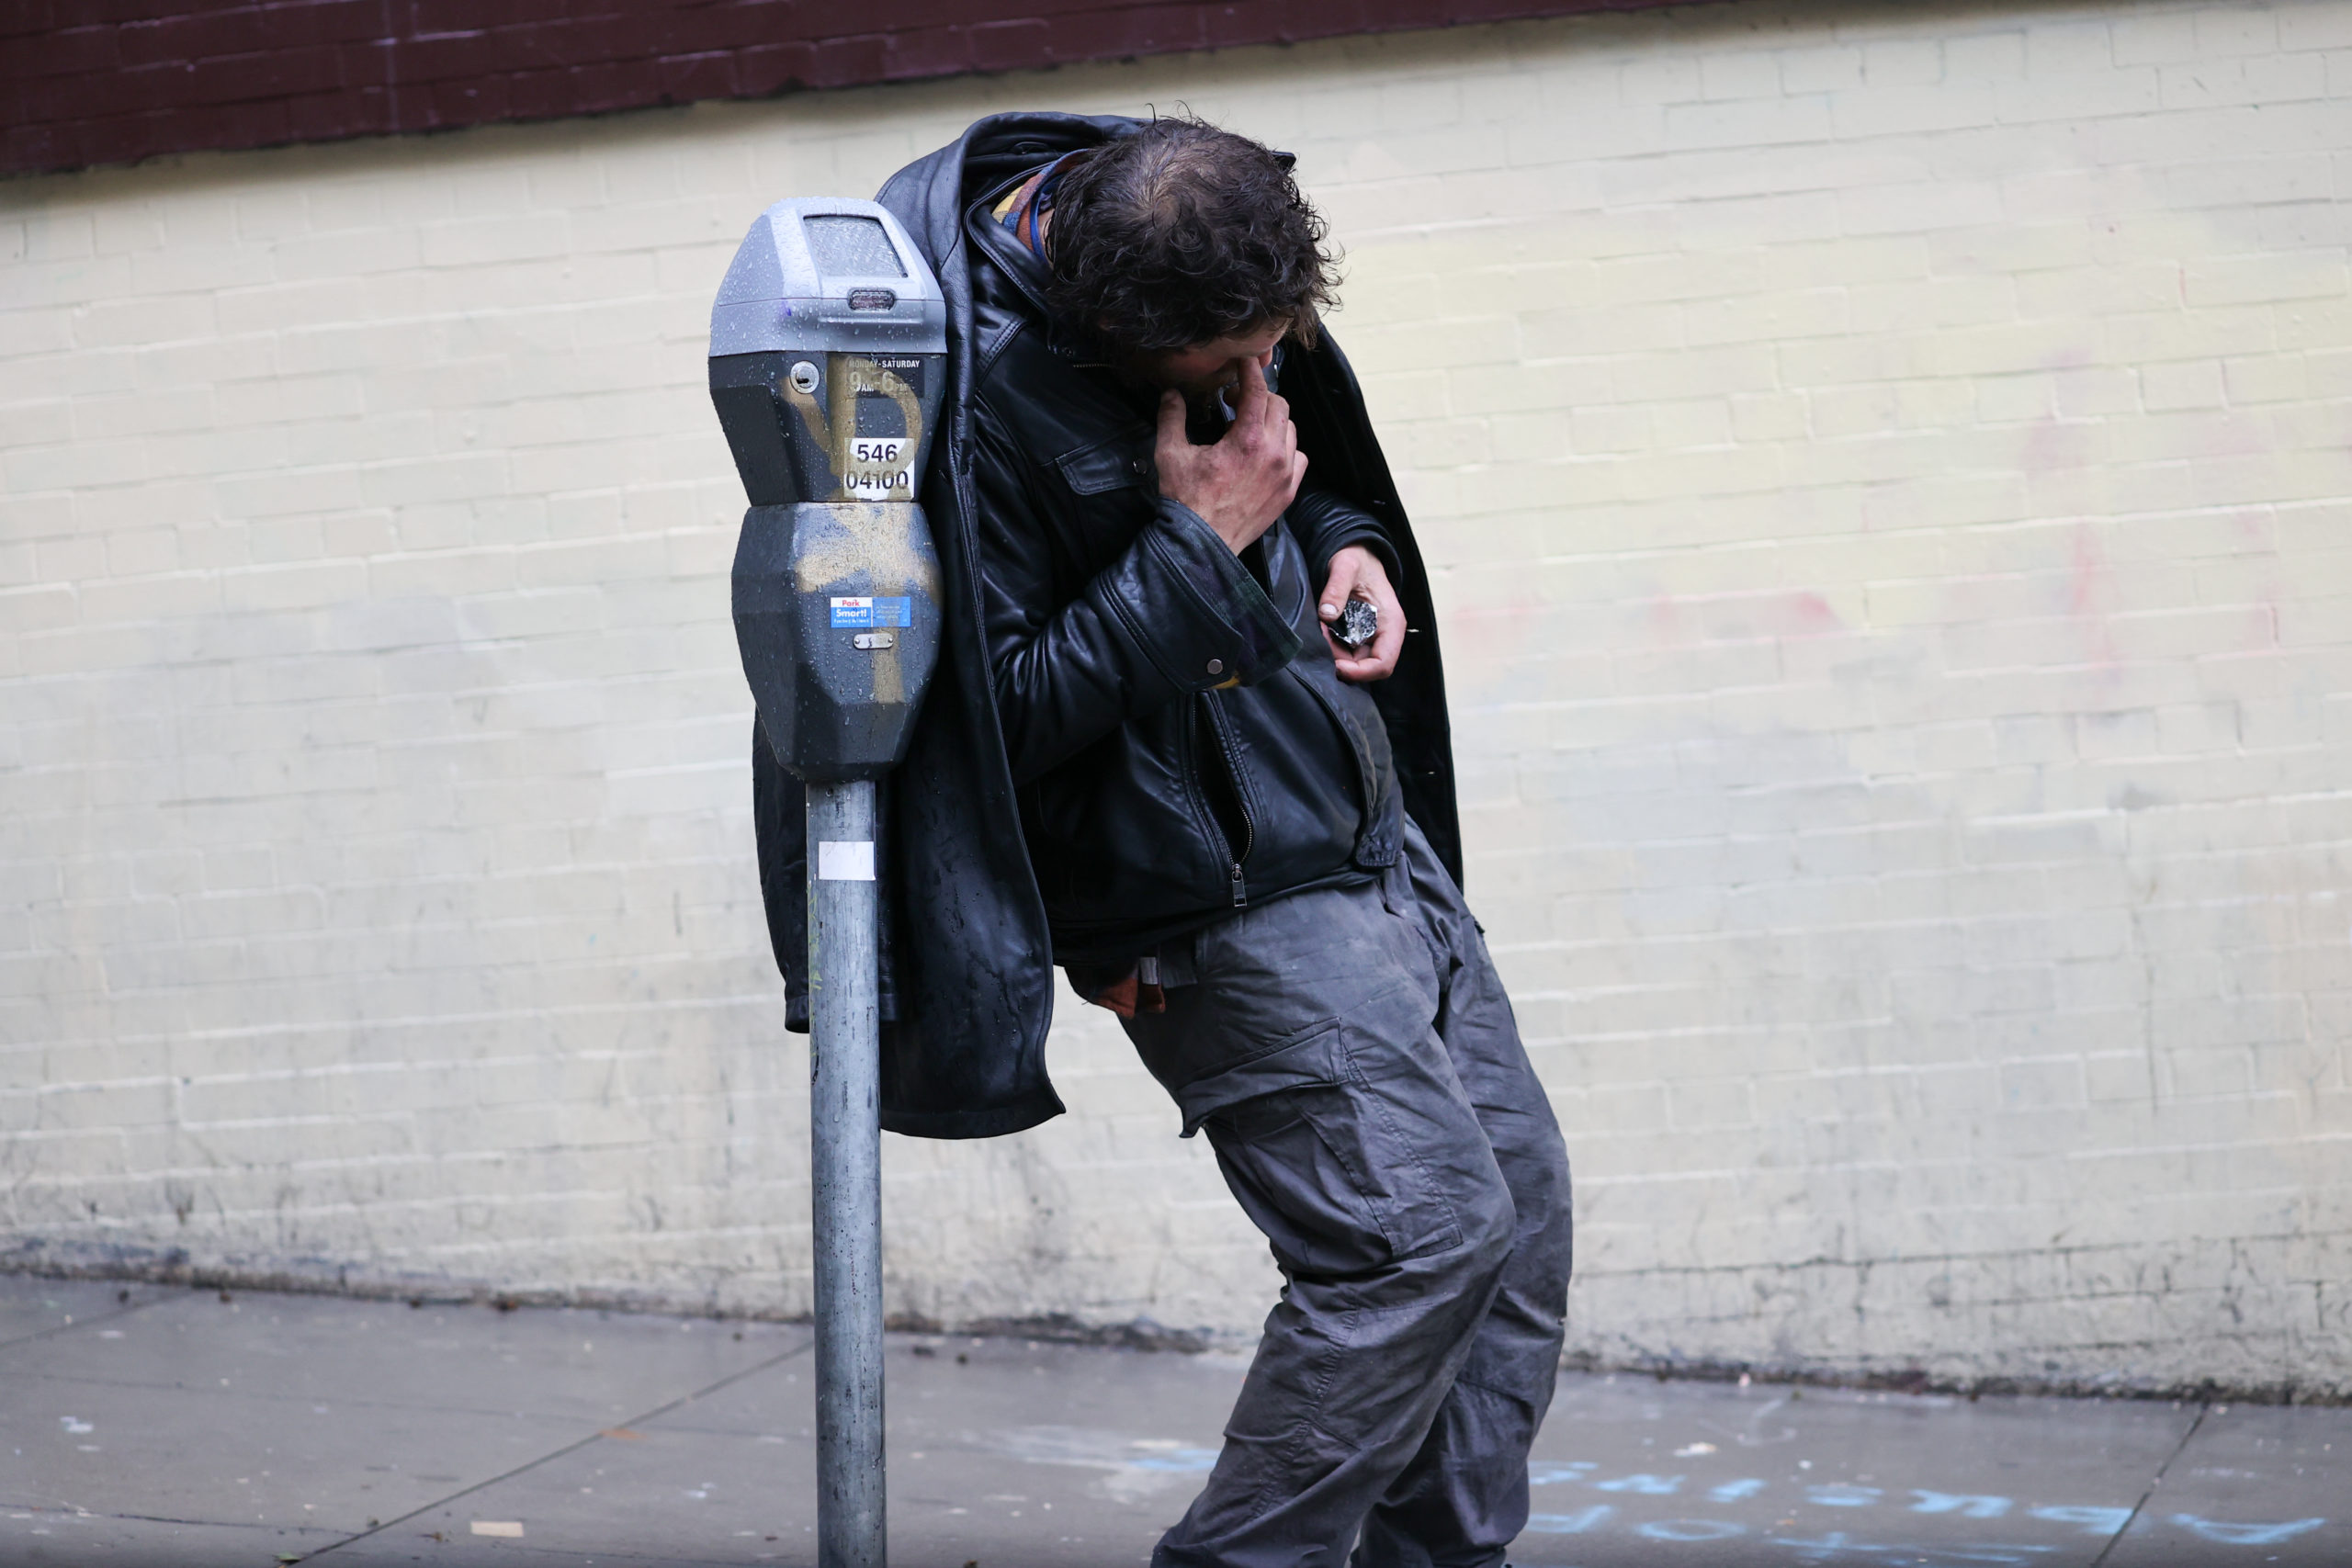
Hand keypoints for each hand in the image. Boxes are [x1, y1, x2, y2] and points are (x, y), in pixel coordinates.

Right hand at [1154, 356, 1306, 553]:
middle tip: (1233, 402)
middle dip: (1257, 396)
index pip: (1257, 391)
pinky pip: (1298, 457)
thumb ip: (1172, 417)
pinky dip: (1285, 448)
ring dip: (1271, 420)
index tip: (1243, 362)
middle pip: (1277, 405)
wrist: (1202, 545)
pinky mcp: (1288, 492)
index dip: (1250, 370)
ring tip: (1248, 428)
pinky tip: (1265, 453)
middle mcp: (1273, 454)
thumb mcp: (1171, 454)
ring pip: (1290, 429)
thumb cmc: (1186, 501)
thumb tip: (1171, 394)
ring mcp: (1285, 475)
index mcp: (1247, 440)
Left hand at [1319, 545, 1403, 682]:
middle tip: (1320, 641)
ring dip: (1334, 654)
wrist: (1356, 554)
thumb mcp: (1345, 567)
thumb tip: (1326, 615)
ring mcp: (1371, 636)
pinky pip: (1345, 652)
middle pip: (1366, 667)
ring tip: (1319, 630)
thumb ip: (1336, 589)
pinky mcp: (1358, 635)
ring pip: (1353, 662)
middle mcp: (1384, 634)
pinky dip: (1331, 646)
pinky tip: (1322, 630)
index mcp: (1391, 623)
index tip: (1336, 666)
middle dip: (1341, 661)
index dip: (1360, 672)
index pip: (1383, 664)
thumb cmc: (1357, 559)